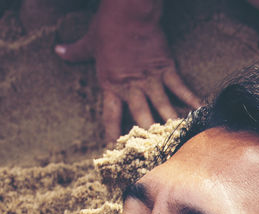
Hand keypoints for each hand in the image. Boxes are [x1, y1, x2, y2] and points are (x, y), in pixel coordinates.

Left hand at [55, 0, 199, 140]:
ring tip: (180, 142)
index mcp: (111, 84)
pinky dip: (191, 100)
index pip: (110, 116)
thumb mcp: (89, 41)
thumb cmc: (108, 26)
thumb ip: (74, 51)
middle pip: (141, 119)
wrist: (130, 12)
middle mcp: (132, 87)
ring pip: (163, 109)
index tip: (115, 150)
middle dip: (147, 138)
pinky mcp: (166, 69)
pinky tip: (200, 111)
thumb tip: (58, 50)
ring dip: (172, 126)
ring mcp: (151, 80)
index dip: (112, 135)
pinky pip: (180, 89)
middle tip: (155, 155)